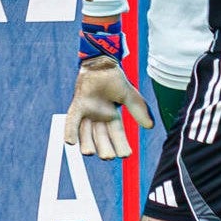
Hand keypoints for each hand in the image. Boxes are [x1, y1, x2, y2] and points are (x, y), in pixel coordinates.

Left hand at [63, 21, 152, 158]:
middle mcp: (98, 118)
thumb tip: (150, 127)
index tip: (126, 155)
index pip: (117, 135)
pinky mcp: (77, 106)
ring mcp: (87, 113)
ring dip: (87, 144)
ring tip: (89, 153)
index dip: (121, 145)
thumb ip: (139, 110)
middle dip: (104, 148)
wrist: (102, 63)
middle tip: (107, 157)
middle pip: (101, 137)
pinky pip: (72, 121)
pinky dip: (71, 131)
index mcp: (112, 116)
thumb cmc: (114, 79)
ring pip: (86, 133)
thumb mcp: (130, 96)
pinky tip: (70, 142)